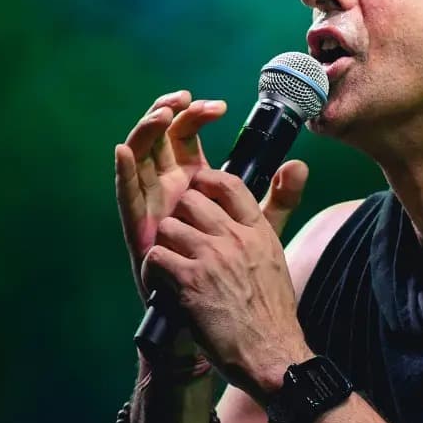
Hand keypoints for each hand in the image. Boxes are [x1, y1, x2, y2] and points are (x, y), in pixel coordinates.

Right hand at [114, 92, 308, 304]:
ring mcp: (152, 206)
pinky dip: (123, 173)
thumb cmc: (236, 275)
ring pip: (139, 158)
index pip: (186, 133)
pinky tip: (124, 151)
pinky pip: (127, 198)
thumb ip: (279, 197)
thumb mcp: (262, 229)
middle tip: (182, 101)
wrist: (225, 321)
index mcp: (192, 179)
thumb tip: (298, 165)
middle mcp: (168, 188)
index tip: (217, 106)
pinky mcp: (140, 230)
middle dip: (167, 112)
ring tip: (162, 115)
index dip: (196, 114)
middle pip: (160, 138)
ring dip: (145, 131)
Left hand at [141, 167, 312, 401]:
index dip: (205, 182)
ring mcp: (212, 257)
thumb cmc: (272, 316)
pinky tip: (161, 285)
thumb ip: (274, 220)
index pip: (229, 184)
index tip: (196, 192)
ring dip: (164, 246)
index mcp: (258, 232)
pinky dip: (152, 271)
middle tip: (179, 241)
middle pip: (190, 200)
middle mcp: (236, 238)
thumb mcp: (277, 259)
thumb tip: (287, 179)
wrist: (272, 355)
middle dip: (179, 217)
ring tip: (169, 267)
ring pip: (168, 227)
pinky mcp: (191, 281)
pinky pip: (156, 257)